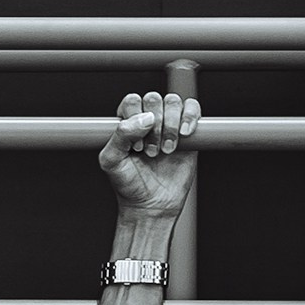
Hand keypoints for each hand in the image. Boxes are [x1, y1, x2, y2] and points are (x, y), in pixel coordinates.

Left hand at [98, 89, 199, 218]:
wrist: (152, 205)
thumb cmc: (129, 185)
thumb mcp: (112, 162)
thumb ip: (119, 136)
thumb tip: (145, 118)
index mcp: (127, 122)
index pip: (132, 101)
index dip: (135, 119)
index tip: (135, 147)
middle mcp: (147, 119)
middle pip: (153, 99)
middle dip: (154, 126)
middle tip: (151, 152)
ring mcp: (168, 123)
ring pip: (173, 101)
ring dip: (170, 125)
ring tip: (166, 150)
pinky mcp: (187, 131)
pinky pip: (192, 108)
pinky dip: (190, 117)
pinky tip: (184, 134)